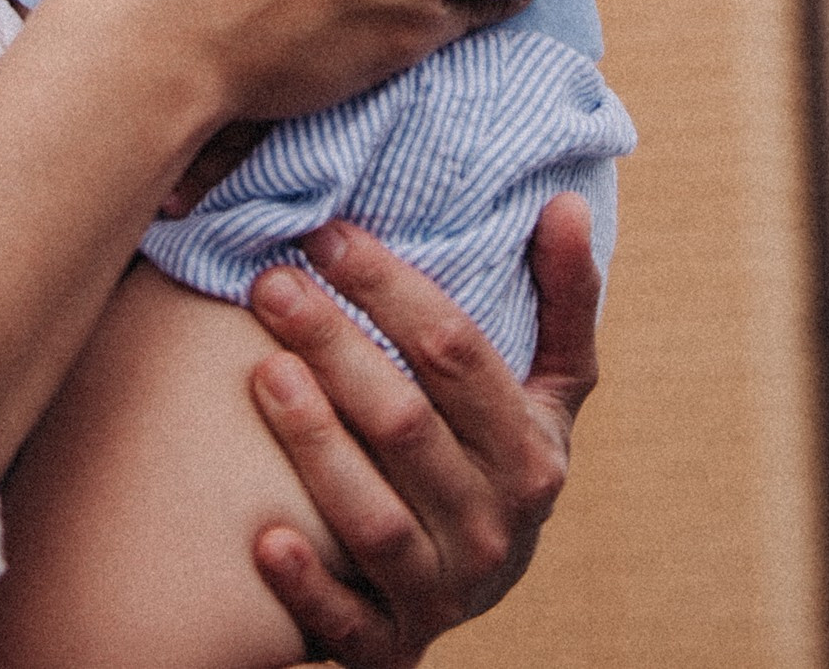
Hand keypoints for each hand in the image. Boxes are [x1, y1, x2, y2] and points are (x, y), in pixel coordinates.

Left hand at [241, 199, 600, 666]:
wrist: (476, 588)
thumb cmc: (499, 454)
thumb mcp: (551, 386)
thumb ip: (563, 297)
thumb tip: (567, 204)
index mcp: (531, 453)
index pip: (456, 355)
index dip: (391, 288)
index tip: (326, 234)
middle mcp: (494, 528)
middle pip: (406, 425)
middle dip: (336, 346)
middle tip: (270, 283)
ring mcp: (444, 592)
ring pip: (376, 518)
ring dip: (317, 446)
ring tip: (261, 372)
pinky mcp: (390, 649)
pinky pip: (347, 623)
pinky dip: (307, 588)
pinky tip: (262, 538)